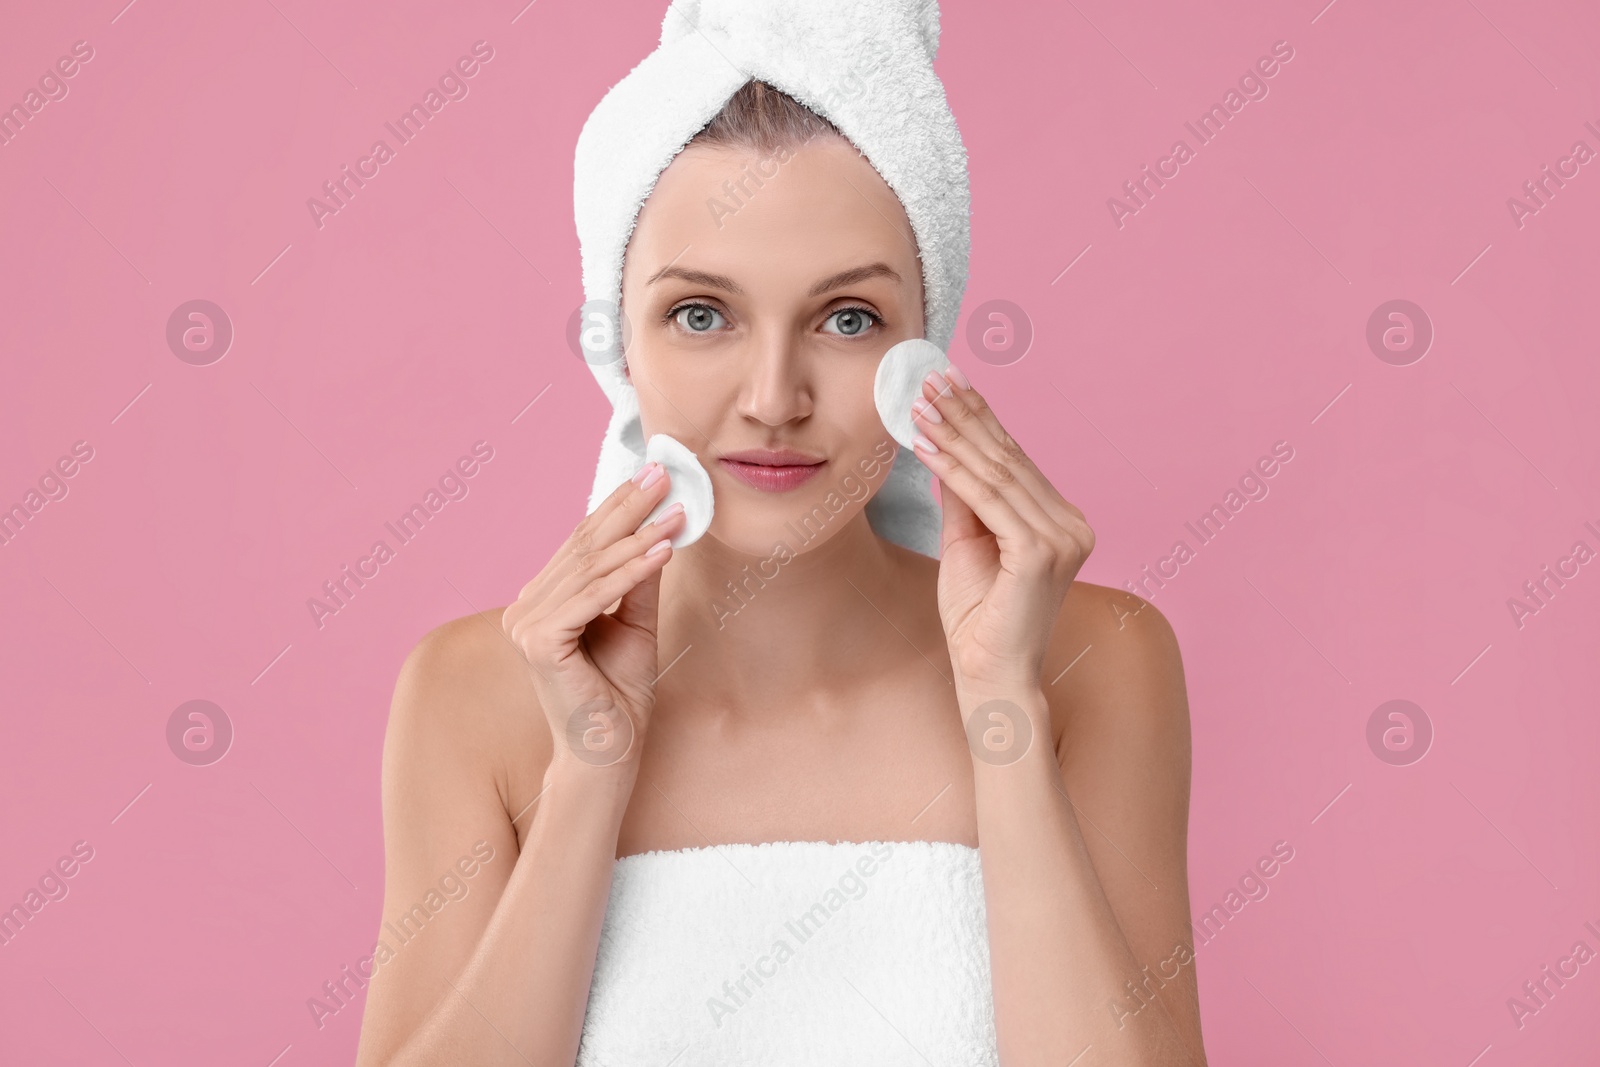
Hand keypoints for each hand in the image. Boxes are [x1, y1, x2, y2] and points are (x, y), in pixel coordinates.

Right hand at [500, 463, 684, 771]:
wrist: (610, 751)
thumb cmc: (620, 695)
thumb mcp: (635, 624)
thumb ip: (637, 581)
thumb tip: (657, 530)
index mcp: (541, 601)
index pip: (582, 543)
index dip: (619, 507)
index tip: (654, 476)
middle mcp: (525, 608)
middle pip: (585, 547)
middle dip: (629, 508)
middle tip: (665, 474)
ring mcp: (526, 624)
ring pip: (592, 569)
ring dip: (639, 538)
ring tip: (676, 514)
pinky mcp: (539, 642)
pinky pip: (594, 597)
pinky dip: (630, 574)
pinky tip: (662, 552)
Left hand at [910, 366, 1094, 694]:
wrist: (990, 675)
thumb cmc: (978, 618)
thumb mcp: (967, 543)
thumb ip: (965, 499)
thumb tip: (946, 448)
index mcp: (1061, 522)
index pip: (1014, 460)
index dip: (979, 418)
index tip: (947, 382)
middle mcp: (1072, 525)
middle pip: (1007, 457)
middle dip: (964, 414)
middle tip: (929, 378)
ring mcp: (1062, 538)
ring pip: (997, 472)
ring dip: (953, 433)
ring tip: (919, 403)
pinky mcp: (1041, 552)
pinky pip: (987, 499)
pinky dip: (952, 468)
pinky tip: (925, 443)